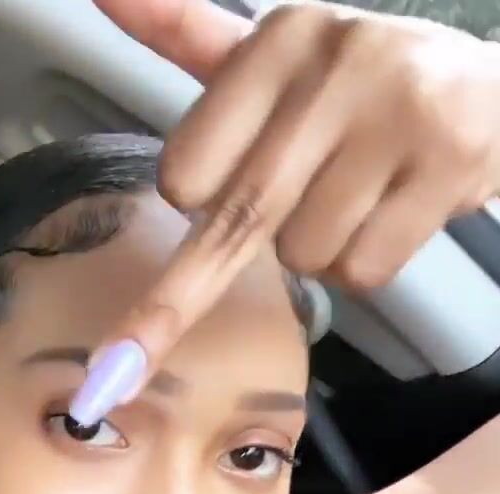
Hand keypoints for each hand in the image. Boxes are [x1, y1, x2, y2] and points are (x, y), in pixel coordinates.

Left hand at [70, 0, 499, 423]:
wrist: (492, 93)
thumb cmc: (362, 86)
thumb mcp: (280, 54)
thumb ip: (189, 35)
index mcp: (283, 39)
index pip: (193, 161)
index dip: (193, 198)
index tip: (200, 201)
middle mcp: (338, 67)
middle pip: (241, 216)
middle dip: (174, 304)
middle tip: (123, 365)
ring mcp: (398, 117)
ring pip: (306, 255)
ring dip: (319, 251)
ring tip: (356, 199)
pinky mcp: (446, 168)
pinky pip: (363, 271)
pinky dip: (365, 265)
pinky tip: (390, 216)